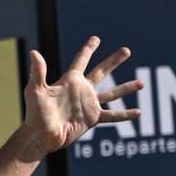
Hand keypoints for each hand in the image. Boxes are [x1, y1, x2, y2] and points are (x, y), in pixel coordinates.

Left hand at [23, 37, 142, 154]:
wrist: (41, 136)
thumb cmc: (35, 114)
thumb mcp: (35, 90)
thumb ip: (38, 71)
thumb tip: (34, 52)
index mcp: (69, 81)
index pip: (81, 60)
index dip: (88, 49)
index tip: (96, 39)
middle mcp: (81, 90)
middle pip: (101, 71)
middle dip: (113, 61)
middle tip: (126, 50)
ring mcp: (88, 104)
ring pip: (112, 93)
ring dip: (126, 87)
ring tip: (141, 83)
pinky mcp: (92, 118)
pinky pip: (112, 115)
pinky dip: (125, 114)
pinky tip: (138, 112)